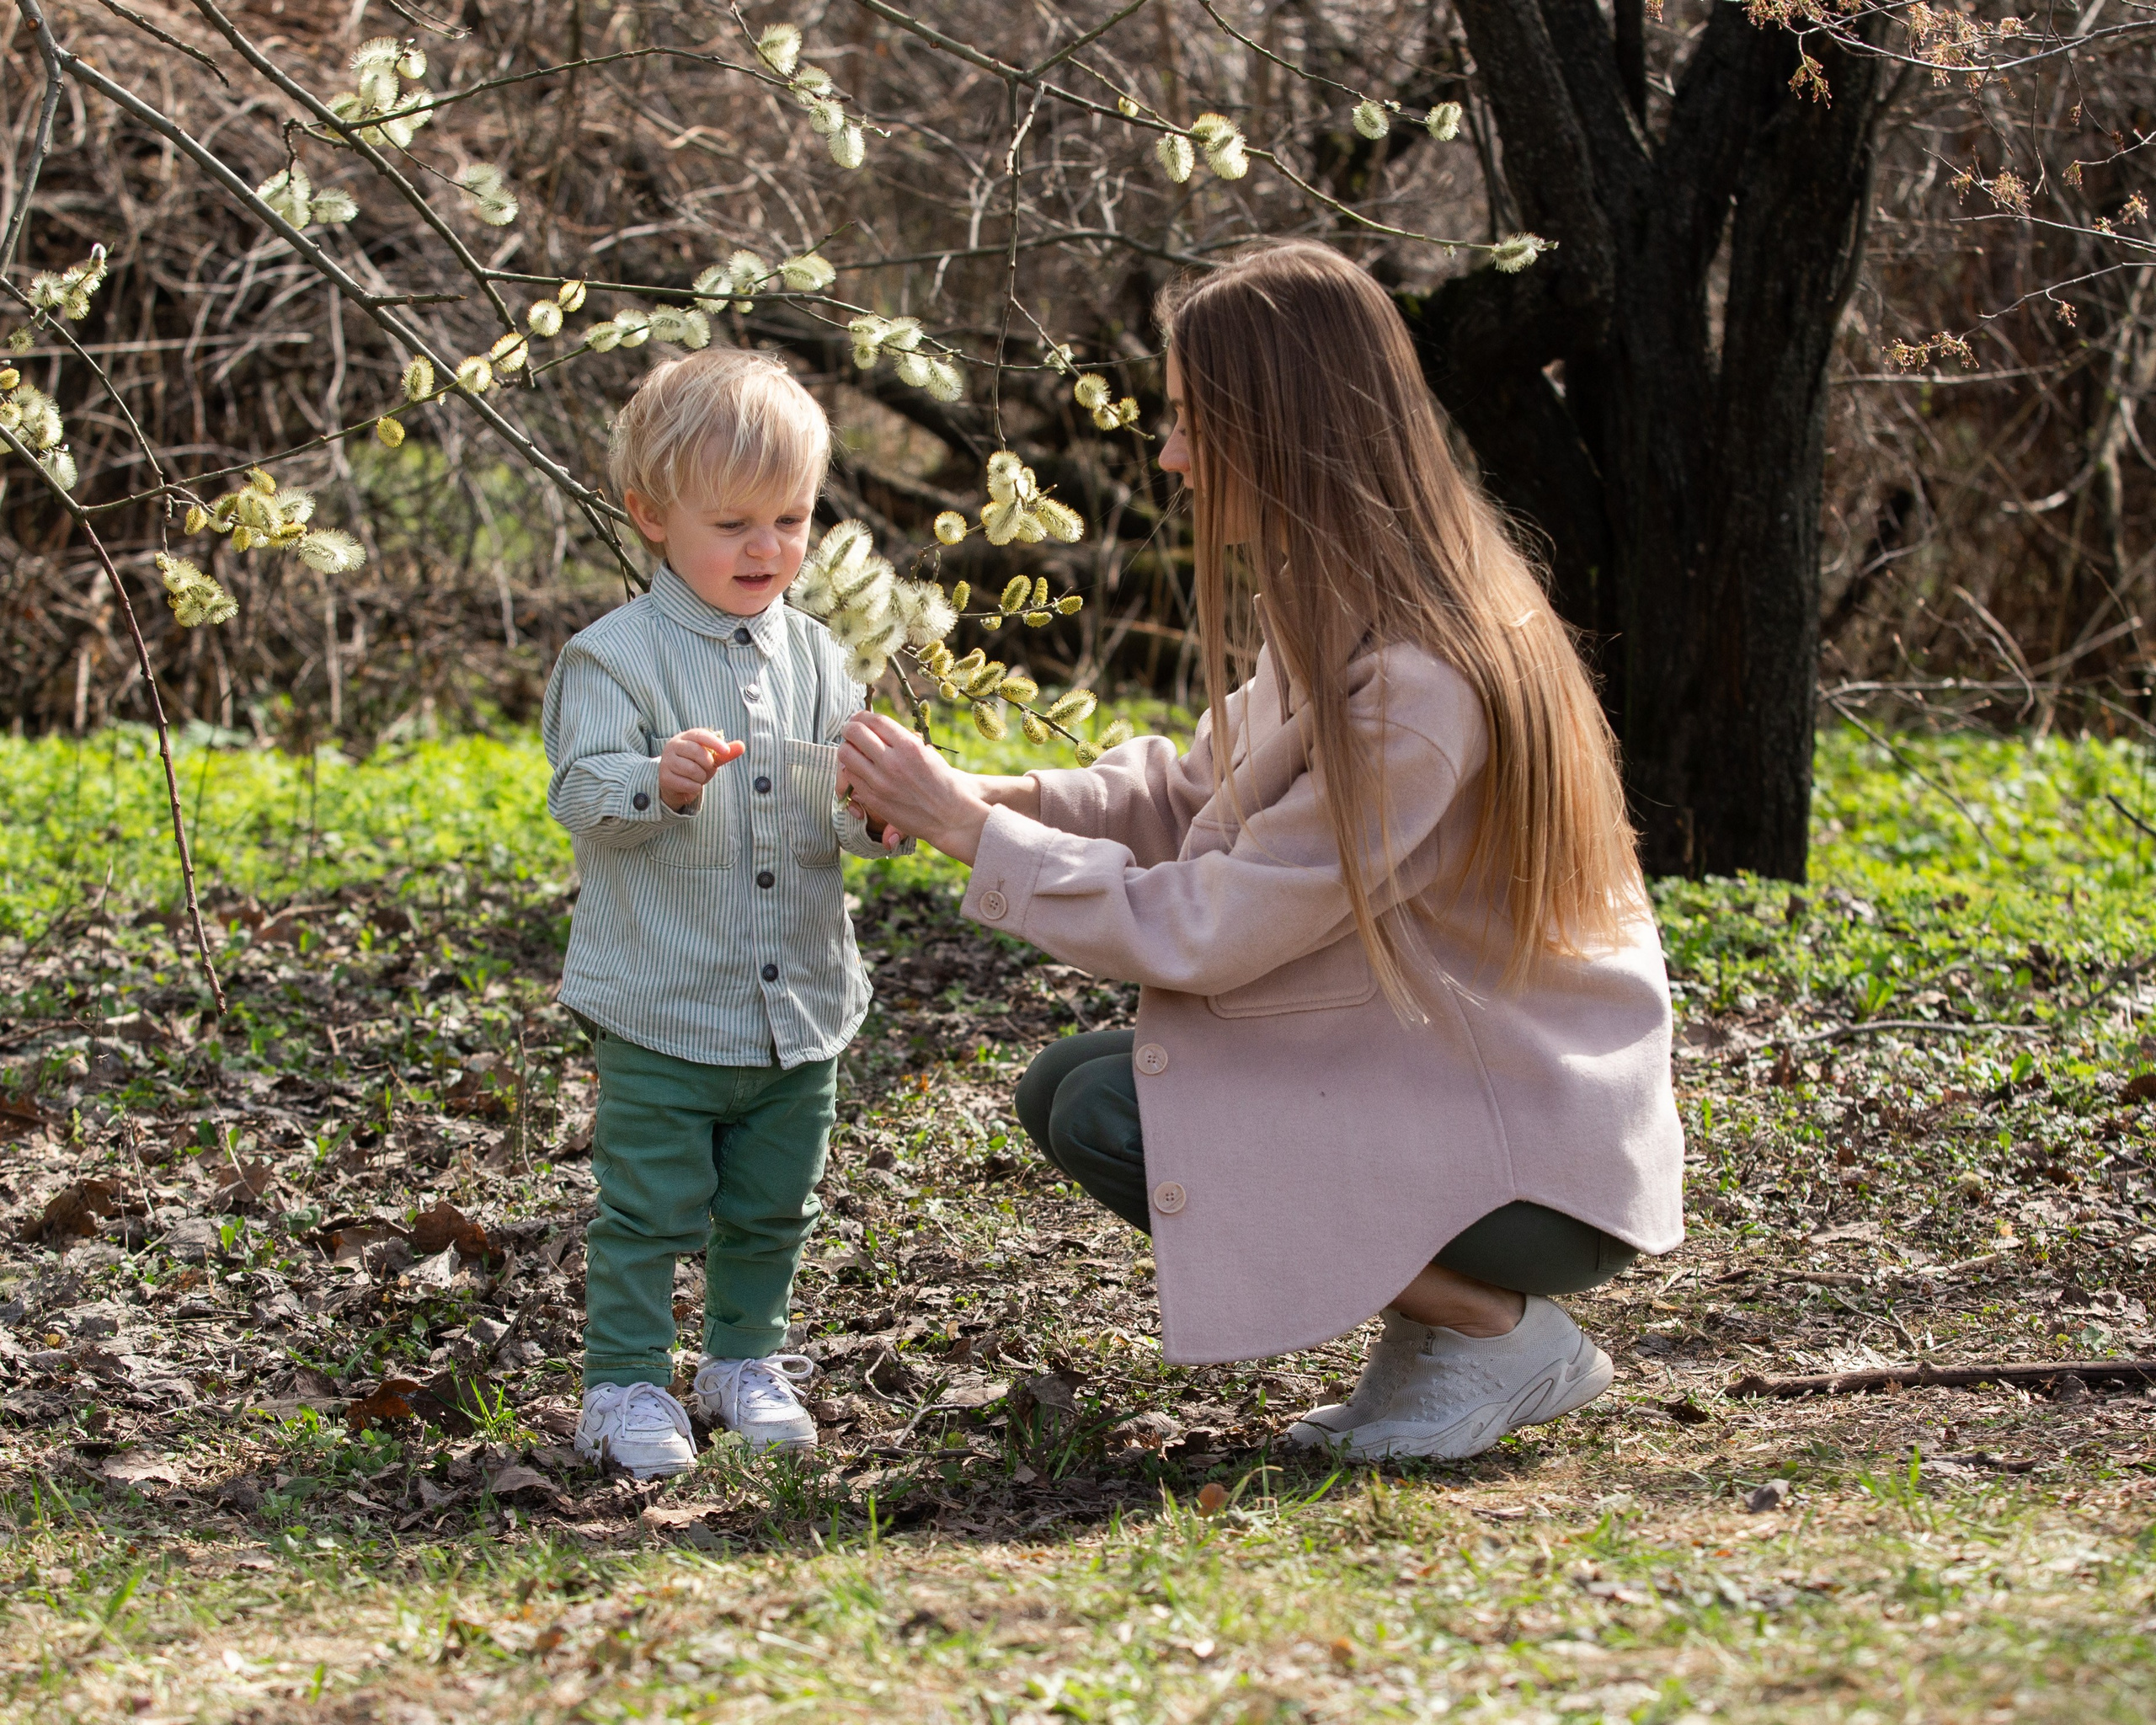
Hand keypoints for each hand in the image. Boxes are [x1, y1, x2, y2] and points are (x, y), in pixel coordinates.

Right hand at [657, 727, 744, 810]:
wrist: (675, 783)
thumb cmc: (695, 765)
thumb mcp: (711, 758)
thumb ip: (725, 753)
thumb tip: (742, 746)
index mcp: (685, 737)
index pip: (700, 735)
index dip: (714, 742)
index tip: (726, 751)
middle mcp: (673, 746)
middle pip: (696, 752)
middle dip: (708, 764)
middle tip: (707, 769)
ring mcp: (666, 761)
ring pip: (692, 769)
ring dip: (701, 777)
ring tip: (698, 778)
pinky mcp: (664, 777)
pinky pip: (687, 784)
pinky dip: (695, 788)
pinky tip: (691, 786)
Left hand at [837, 711, 993, 863]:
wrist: (950, 816)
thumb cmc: (941, 781)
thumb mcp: (926, 751)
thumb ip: (901, 738)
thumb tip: (874, 726)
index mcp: (909, 746)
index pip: (874, 721)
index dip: (862, 716)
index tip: (860, 718)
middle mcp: (893, 762)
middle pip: (855, 733)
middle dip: (850, 728)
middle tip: (851, 731)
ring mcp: (880, 782)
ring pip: (846, 754)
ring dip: (847, 748)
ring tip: (854, 751)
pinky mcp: (873, 799)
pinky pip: (850, 776)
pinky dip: (851, 769)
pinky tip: (859, 769)